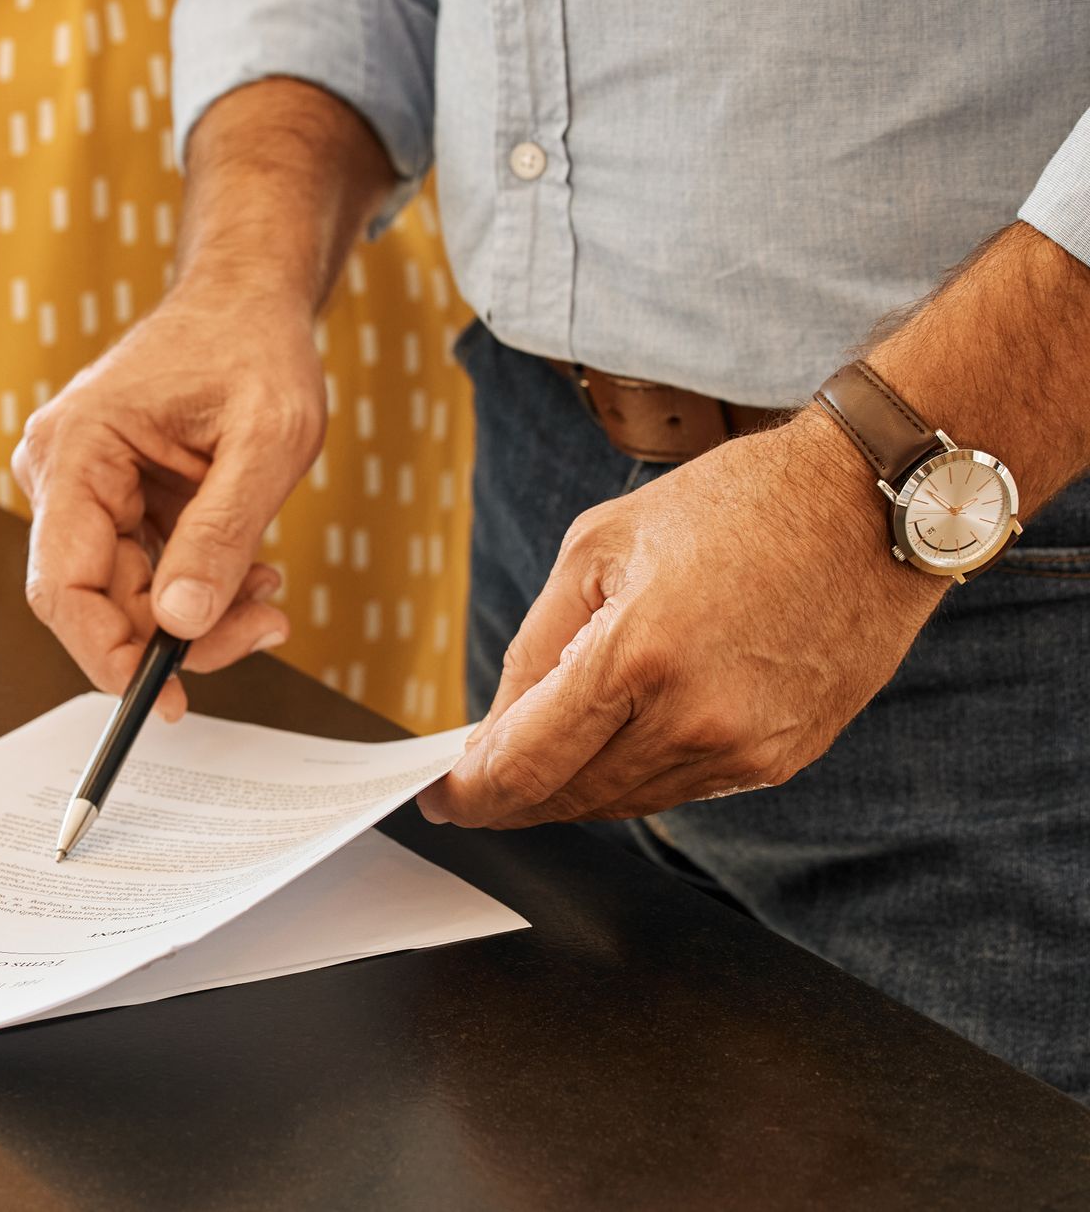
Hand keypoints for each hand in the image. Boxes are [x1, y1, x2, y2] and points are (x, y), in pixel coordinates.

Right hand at [10, 278, 326, 718]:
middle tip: (263, 627)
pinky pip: (143, 571)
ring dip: (198, 611)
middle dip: (179, 634)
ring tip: (268, 591)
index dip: (106, 654)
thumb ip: (222, 534)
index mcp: (77, 449)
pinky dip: (197, 585)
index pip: (61, 584)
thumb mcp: (267, 442)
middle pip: (98, 600)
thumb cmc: (254, 349)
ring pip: (126, 594)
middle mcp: (60, 470)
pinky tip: (249, 570)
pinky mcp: (111, 498)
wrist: (249, 302)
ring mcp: (82, 486)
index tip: (162, 698)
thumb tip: (181, 624)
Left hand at [419, 409, 948, 826]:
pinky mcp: (781, 760)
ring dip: (573, 788)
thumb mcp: (598, 547)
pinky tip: (617, 742)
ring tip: (538, 757)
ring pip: (624, 803)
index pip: (528, 765)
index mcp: (636, 656)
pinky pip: (681, 789)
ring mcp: (744, 749)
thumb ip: (536, 645)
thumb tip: (495, 728)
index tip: (440, 798)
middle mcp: (693, 719)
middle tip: (474, 785)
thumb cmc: (732, 506)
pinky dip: (635, 775)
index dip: (472, 794)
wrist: (869, 507)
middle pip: (570, 796)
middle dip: (513, 796)